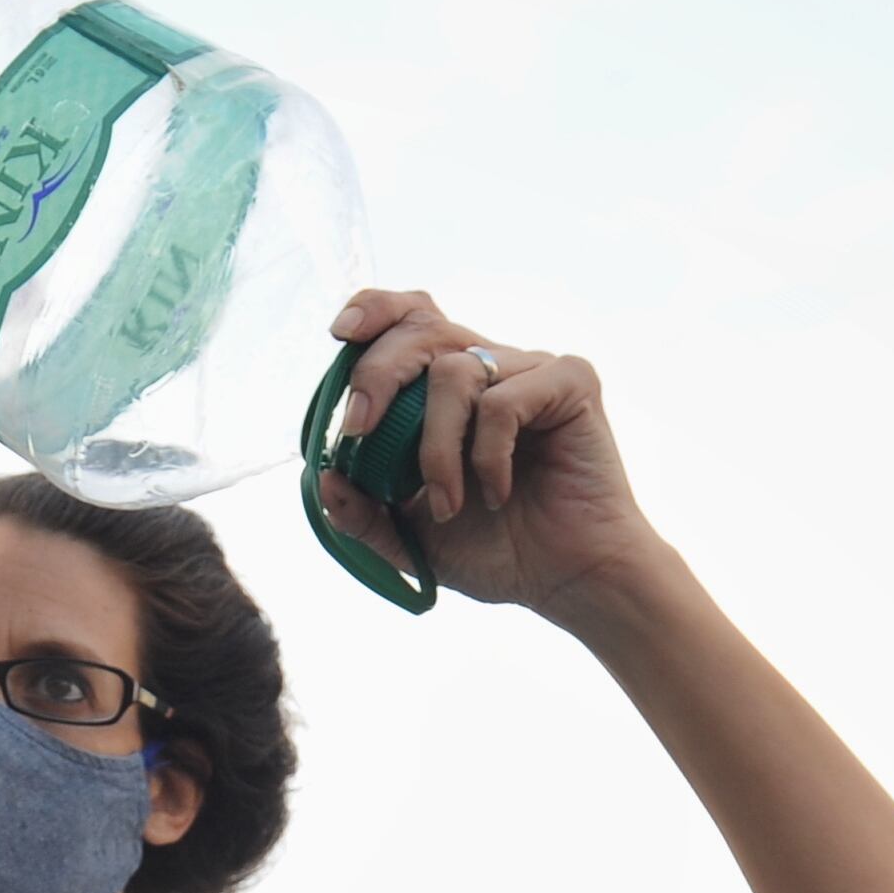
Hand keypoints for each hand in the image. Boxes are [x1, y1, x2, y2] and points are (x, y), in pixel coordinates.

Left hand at [309, 289, 659, 616]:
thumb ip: (366, 513)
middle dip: (377, 375)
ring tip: (449, 506)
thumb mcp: (414, 539)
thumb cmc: (502, 552)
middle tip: (359, 432)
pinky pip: (505, 400)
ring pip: (455, 371)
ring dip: (435, 448)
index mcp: (456, 387)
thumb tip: (322, 478)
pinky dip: (488, 454)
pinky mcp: (571, 382)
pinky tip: (499, 493)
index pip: (411, 319)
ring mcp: (533, 371)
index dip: (374, 312)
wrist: (569, 580)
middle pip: (422, 329)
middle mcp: (494, 366)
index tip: (339, 335)